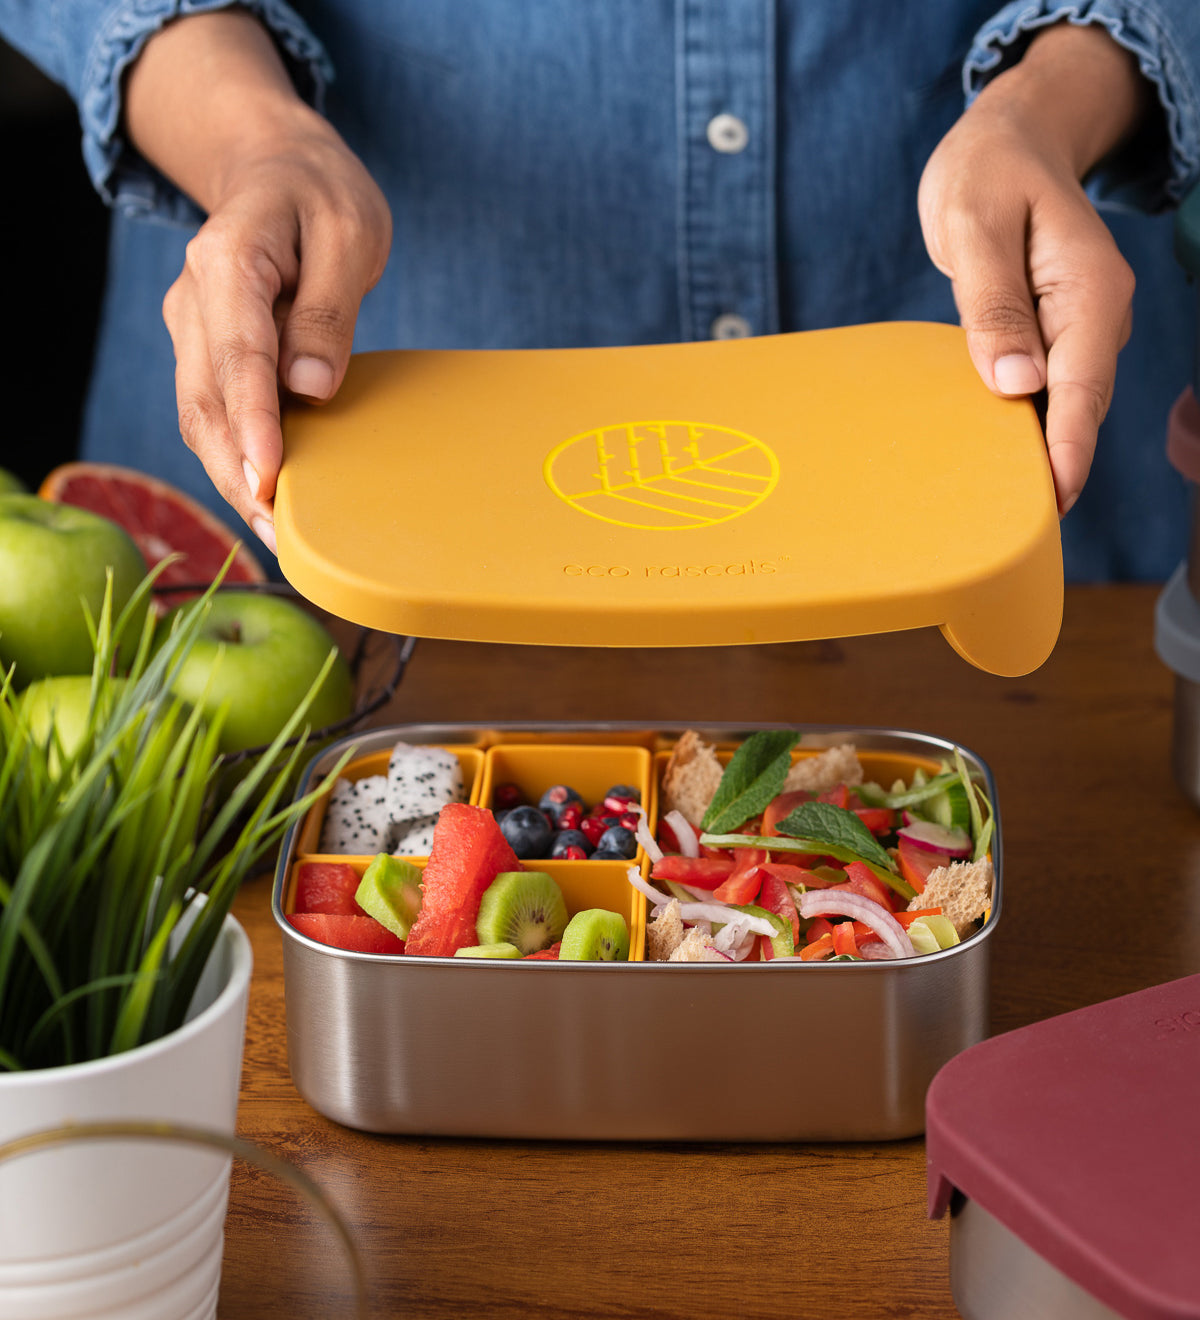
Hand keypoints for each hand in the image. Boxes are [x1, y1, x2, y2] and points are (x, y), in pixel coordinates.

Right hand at [125, 12, 391, 551]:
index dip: (254, 424)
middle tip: (280, 534)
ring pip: (200, 417)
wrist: (277, 170)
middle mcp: (194, 298)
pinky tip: (264, 499)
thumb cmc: (322, 198)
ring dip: (233, 478)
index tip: (269, 479)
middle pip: (208, 401)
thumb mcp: (350, 234)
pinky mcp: (204, 350)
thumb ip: (329, 311)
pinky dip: (234, 459)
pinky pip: (213, 413)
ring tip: (276, 534)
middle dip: (240, 473)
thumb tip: (311, 388)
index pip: (239, 356)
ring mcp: (192, 327)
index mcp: (228, 260)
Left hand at [918, 23, 1150, 515]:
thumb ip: (992, 304)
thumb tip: (1015, 383)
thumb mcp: (976, 225)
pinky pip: (1043, 388)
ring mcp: (1077, 327)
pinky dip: (1022, 423)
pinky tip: (994, 458)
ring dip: (1035, 451)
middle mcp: (1095, 315)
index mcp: (1089, 290)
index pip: (1082, 388)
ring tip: (1001, 509)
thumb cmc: (987, 172)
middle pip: (1078, 408)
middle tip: (1015, 531)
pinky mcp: (1051, 333)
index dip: (1066, 451)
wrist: (1009, 139)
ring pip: (1062, 404)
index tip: (1051, 504)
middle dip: (1053, 467)